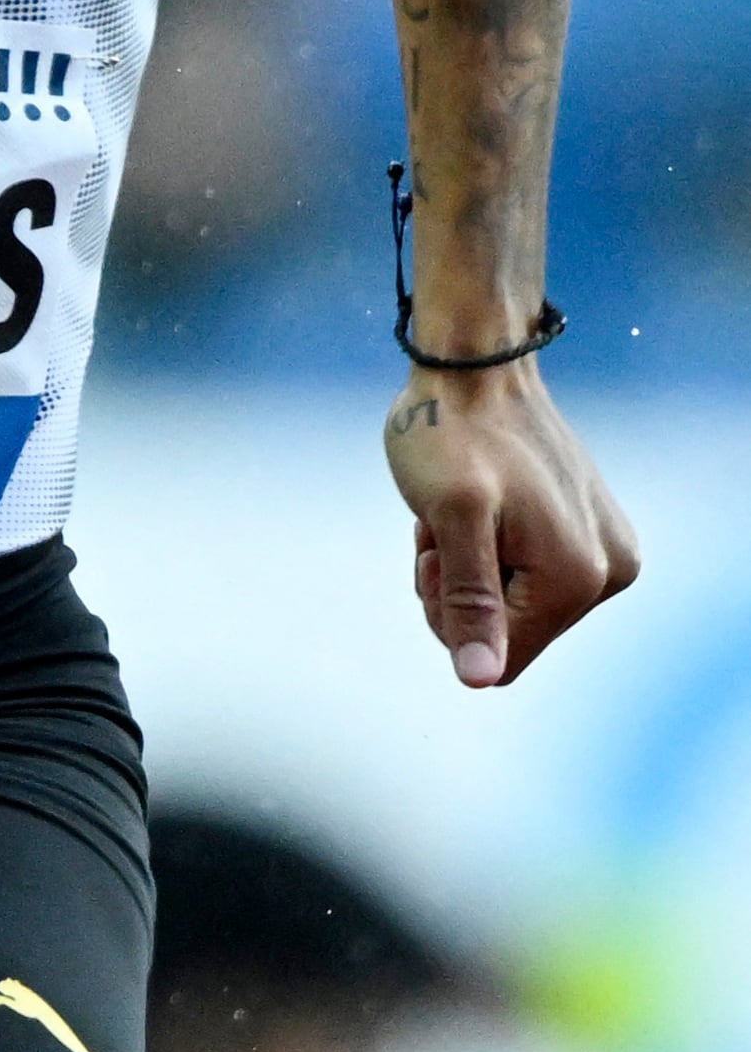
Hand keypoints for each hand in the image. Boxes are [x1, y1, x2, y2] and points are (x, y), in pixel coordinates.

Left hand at [387, 366, 637, 686]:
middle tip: (445, 527)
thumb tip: (480, 680)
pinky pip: (522, 575)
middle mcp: (609, 574)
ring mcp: (604, 553)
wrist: (475, 371)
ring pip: (510, 605)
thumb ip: (470, 602)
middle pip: (507, 634)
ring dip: (467, 565)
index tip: (441, 551)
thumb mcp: (449, 520)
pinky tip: (478, 505)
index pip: (501, 659)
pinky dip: (486, 547)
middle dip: (458, 587)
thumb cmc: (453, 436)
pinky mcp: (588, 534)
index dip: (451, 615)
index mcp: (580, 579)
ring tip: (461, 510)